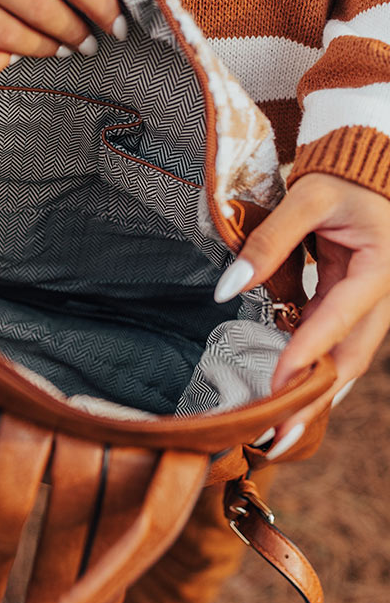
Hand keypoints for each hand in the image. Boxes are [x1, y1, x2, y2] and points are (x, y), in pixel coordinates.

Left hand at [215, 174, 389, 455]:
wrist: (369, 166)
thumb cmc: (343, 178)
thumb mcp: (308, 198)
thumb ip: (270, 241)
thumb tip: (228, 287)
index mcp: (380, 268)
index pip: (340, 318)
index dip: (308, 352)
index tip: (277, 385)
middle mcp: (381, 295)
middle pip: (351, 356)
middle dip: (317, 399)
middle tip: (280, 437)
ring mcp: (368, 303)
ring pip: (346, 358)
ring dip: (316, 394)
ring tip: (282, 430)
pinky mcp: (351, 304)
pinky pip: (334, 343)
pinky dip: (312, 369)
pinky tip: (288, 391)